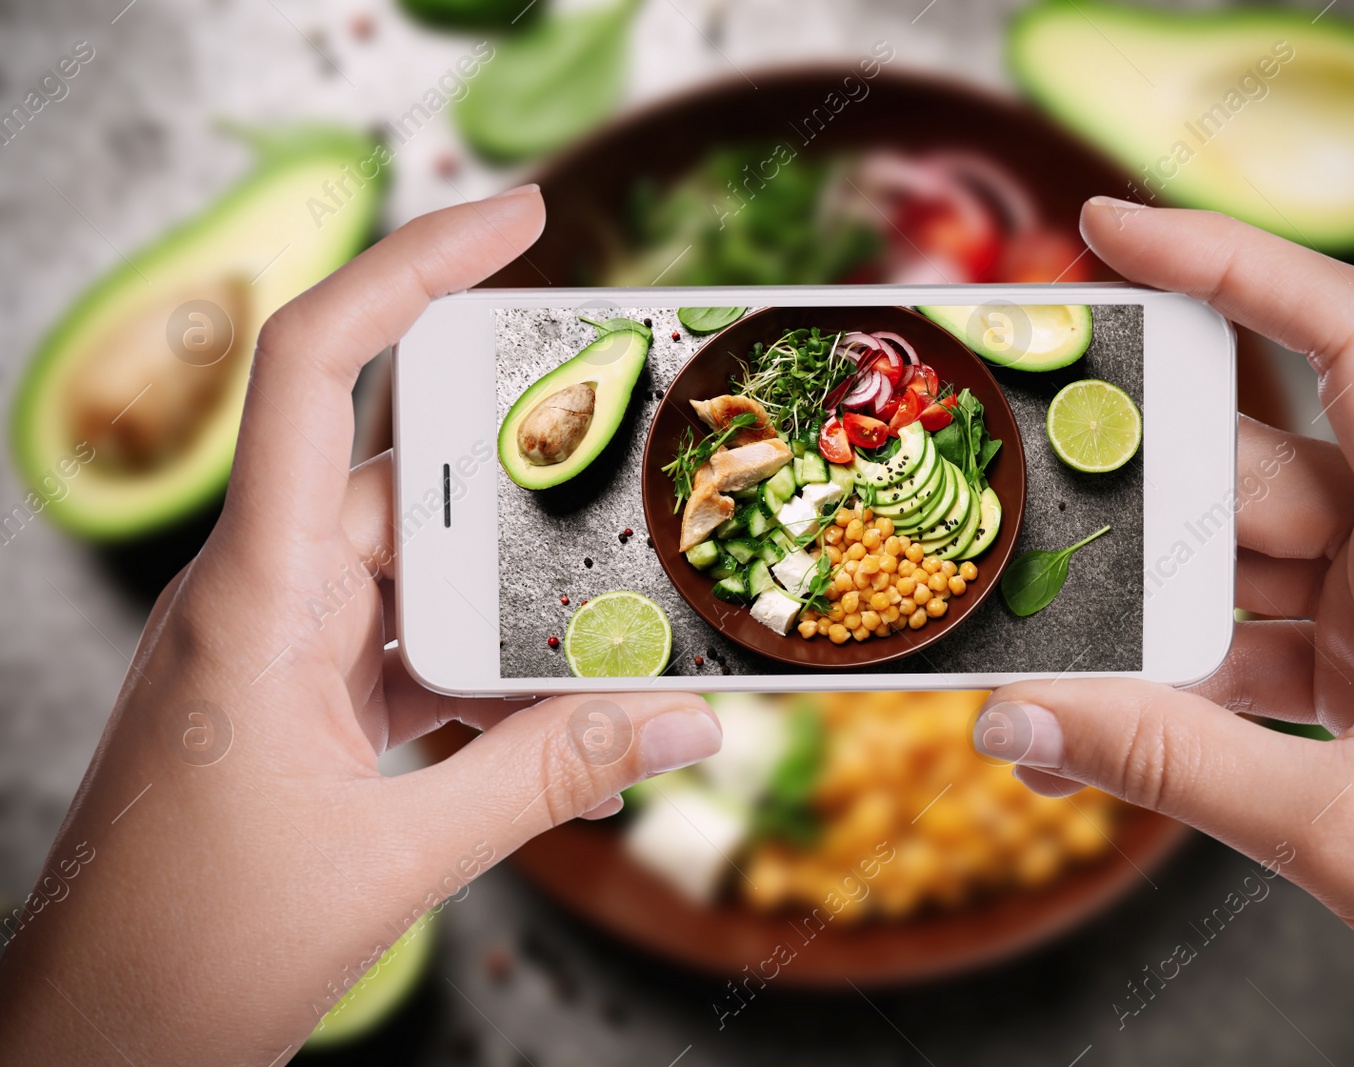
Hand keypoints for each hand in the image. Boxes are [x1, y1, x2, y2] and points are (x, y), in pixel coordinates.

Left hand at [0, 186, 722, 1063]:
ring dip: (515, 592)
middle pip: (402, 474)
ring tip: (621, 608)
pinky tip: (563, 707)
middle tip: (637, 448)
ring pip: (421, 569)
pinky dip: (489, 667)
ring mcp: (281, 650)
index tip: (517, 218)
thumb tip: (684, 723)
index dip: (410, 268)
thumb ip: (548, 777)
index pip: (312, 372)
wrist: (96, 1044)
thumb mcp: (395, 857)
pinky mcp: (302, 704)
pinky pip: (414, 647)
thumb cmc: (192, 952)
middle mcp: (263, 597)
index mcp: (255, 597)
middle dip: (523, 466)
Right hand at [978, 199, 1353, 1064]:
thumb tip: (1011, 723)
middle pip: (1256, 460)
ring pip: (1238, 555)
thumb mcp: (1348, 833)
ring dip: (1145, 593)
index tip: (1113, 231)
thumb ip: (1167, 768)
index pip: (1351, 340)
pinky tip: (1102, 706)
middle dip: (1138, 479)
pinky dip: (1175, 668)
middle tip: (1021, 473)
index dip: (1231, 262)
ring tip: (1041, 619)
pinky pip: (1246, 634)